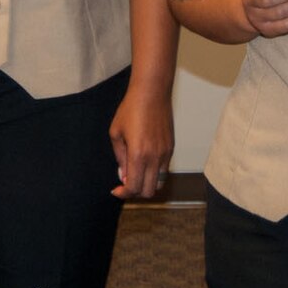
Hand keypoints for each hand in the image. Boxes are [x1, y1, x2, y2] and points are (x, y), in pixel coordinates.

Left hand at [109, 80, 175, 199]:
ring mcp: (165, 154)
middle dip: (135, 191)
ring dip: (146, 184)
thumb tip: (124, 176)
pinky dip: (154, 173)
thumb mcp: (116, 133)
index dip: (124, 193)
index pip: (134, 187)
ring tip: (136, 174)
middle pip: (148, 191)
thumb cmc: (131, 110)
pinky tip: (144, 163)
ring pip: (158, 183)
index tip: (116, 190)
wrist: (152, 93)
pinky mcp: (171, 148)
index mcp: (138, 155)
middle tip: (125, 183)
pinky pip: (164, 170)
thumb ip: (120, 158)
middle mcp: (154, 158)